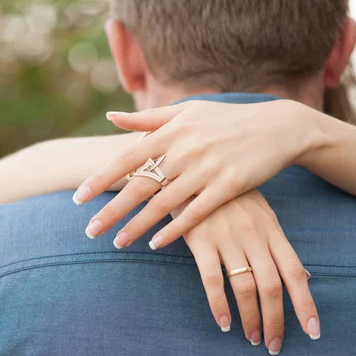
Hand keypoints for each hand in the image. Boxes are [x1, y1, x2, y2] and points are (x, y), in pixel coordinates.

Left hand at [74, 99, 318, 249]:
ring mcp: (208, 168)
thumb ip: (147, 119)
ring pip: (164, 204)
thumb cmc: (224, 119)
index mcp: (172, 130)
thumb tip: (111, 116)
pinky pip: (195, 213)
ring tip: (117, 242)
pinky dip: (174, 230)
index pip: (127, 158)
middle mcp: (186, 149)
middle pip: (140, 186)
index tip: (79, 198)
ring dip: (137, 226)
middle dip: (112, 210)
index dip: (101, 179)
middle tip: (89, 231)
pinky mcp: (229, 186)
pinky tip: (156, 244)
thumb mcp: (187, 111)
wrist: (276, 127)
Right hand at [178, 190, 318, 354]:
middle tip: (274, 345)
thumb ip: (278, 244)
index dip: (305, 304)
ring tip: (252, 338)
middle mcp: (253, 236)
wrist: (192, 168)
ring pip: (245, 287)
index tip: (312, 331)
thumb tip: (303, 275)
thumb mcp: (260, 212)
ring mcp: (227, 238)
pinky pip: (212, 279)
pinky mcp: (200, 240)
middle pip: (272, 286)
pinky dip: (219, 305)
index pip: (295, 272)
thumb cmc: (228, 194)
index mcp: (271, 230)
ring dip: (250, 318)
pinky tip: (223, 322)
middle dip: (276, 321)